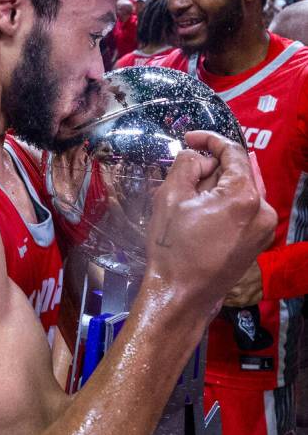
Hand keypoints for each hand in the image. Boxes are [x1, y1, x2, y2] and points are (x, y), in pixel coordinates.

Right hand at [146, 131, 275, 312]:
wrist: (181, 295)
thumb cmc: (173, 249)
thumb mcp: (171, 196)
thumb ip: (186, 164)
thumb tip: (198, 157)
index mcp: (245, 196)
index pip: (232, 152)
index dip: (209, 140)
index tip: (189, 139)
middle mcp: (264, 210)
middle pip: (238, 171)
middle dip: (210, 169)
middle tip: (182, 178)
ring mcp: (264, 229)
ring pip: (240, 191)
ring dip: (216, 187)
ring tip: (187, 200)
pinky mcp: (258, 243)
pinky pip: (243, 211)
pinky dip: (224, 205)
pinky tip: (200, 215)